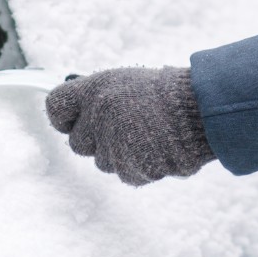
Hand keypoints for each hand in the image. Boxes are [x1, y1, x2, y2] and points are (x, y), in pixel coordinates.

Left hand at [44, 66, 215, 185]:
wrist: (201, 109)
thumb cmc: (167, 93)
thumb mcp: (126, 82)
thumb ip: (98, 99)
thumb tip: (78, 116)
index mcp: (95, 90)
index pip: (55, 106)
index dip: (63, 117)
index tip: (71, 121)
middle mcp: (98, 117)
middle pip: (77, 142)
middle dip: (97, 139)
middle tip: (124, 126)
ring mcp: (113, 146)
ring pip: (104, 162)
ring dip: (121, 153)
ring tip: (149, 134)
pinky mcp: (131, 169)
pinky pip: (127, 174)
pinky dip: (141, 166)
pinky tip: (158, 148)